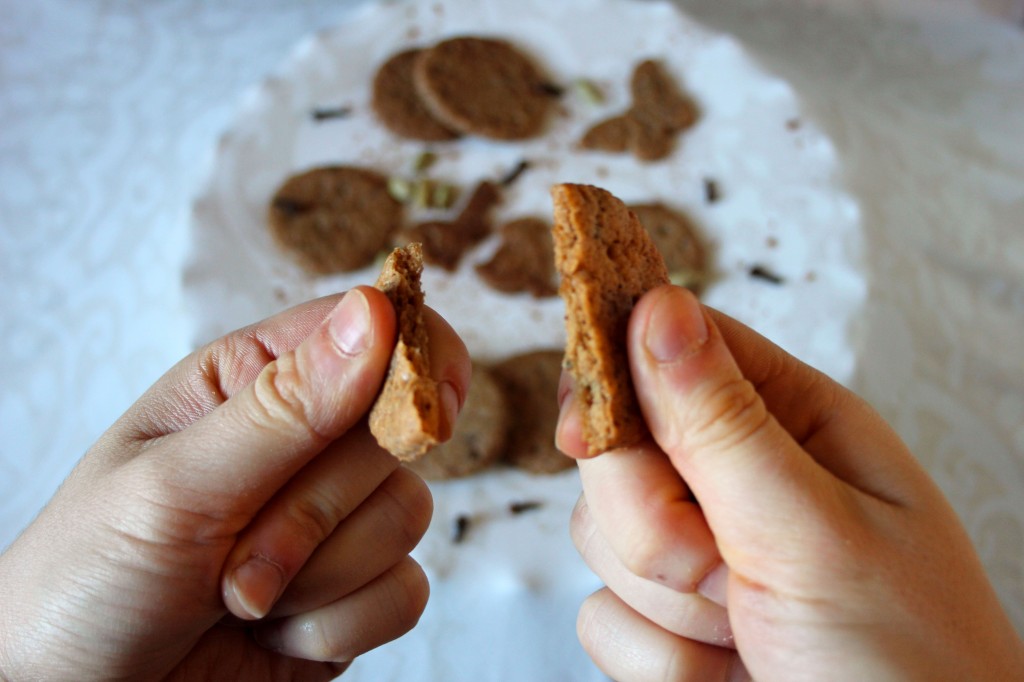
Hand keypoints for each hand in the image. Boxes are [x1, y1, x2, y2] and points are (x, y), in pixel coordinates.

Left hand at [0, 287, 469, 680]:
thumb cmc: (89, 580)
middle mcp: (302, 443)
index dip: (413, 356)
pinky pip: (405, 591)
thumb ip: (285, 407)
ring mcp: (334, 521)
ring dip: (320, 576)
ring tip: (238, 598)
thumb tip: (373, 313)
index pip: (369, 330)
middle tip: (233, 553)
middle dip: (318, 509)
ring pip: (408, 516)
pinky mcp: (352, 592)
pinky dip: (338, 625)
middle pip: (395, 434)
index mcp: (252, 383)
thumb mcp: (175, 485)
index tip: (427, 402)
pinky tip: (275, 635)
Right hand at [558, 285, 1022, 680]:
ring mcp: (700, 555)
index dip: (616, 374)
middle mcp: (740, 481)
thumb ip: (720, 423)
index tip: (587, 427)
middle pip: (618, 448)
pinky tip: (725, 672)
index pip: (677, 347)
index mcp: (794, 425)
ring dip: (665, 599)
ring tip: (746, 629)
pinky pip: (601, 616)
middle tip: (722, 566)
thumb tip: (656, 305)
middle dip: (654, 522)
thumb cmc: (909, 666)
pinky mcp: (669, 624)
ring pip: (598, 535)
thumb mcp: (815, 530)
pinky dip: (658, 660)